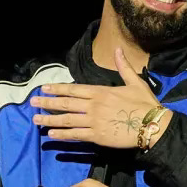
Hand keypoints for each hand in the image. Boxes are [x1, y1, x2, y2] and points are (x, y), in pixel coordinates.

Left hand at [30, 48, 170, 148]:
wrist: (153, 125)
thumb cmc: (145, 104)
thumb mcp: (135, 81)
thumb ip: (123, 67)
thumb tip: (117, 49)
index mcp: (101, 92)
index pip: (74, 89)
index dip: (57, 89)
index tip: (44, 88)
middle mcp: (93, 105)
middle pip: (66, 103)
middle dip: (47, 102)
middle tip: (33, 102)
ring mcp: (94, 121)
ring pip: (67, 120)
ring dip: (50, 120)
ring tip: (36, 120)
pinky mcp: (97, 136)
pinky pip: (76, 135)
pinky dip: (63, 135)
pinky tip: (51, 135)